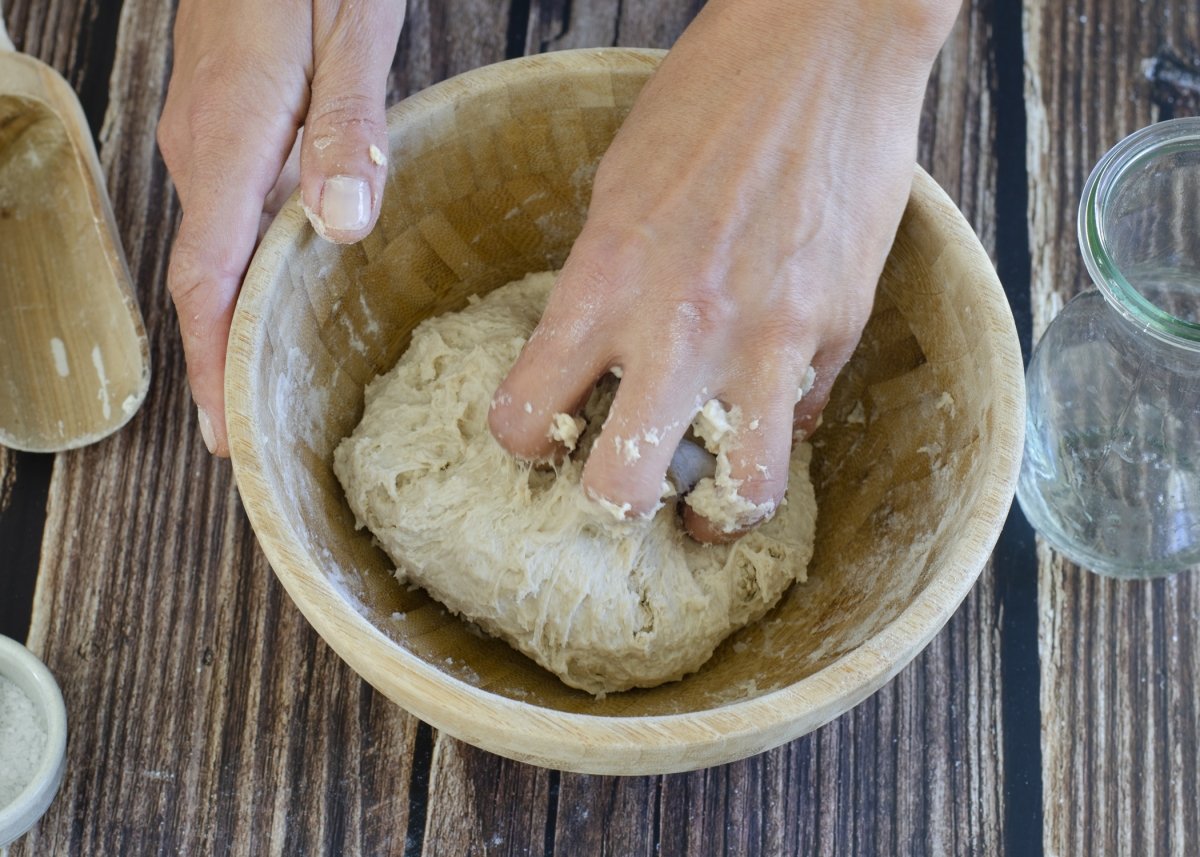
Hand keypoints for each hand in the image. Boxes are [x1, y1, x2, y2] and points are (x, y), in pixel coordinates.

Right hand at [157, 0, 403, 453]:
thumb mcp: (352, 30)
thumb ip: (347, 128)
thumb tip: (339, 225)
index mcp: (234, 136)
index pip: (209, 277)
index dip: (214, 362)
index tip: (225, 434)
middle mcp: (205, 147)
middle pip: (205, 278)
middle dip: (223, 361)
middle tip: (252, 435)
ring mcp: (205, 134)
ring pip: (216, 247)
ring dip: (235, 319)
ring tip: (268, 384)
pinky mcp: (223, 121)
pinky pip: (228, 213)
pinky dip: (248, 267)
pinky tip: (284, 287)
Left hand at [489, 0, 958, 541]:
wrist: (823, 43)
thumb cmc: (710, 100)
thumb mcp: (620, 187)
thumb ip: (607, 286)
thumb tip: (615, 366)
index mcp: (604, 280)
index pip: (526, 414)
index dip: (523, 442)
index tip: (541, 440)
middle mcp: (680, 325)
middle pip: (622, 491)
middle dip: (613, 509)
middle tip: (621, 494)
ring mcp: (769, 336)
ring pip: (743, 489)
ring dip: (719, 510)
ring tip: (711, 502)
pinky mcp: (836, 328)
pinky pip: (804, 417)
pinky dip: (782, 424)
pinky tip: (770, 401)